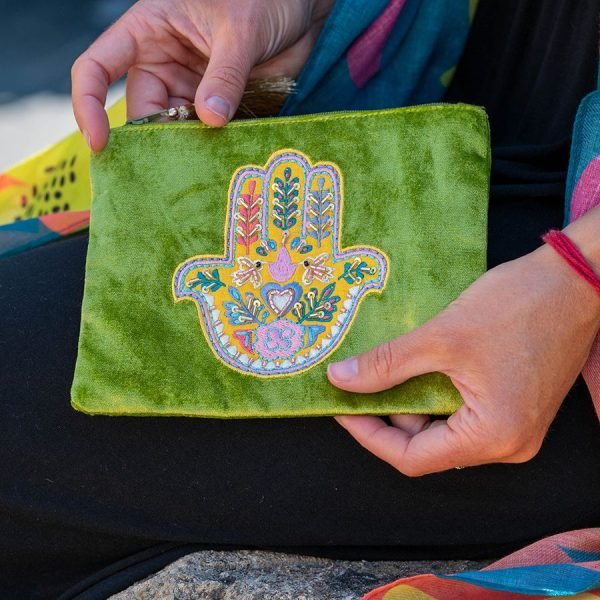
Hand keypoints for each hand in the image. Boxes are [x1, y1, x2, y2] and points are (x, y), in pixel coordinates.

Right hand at [72, 0, 333, 149]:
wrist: (303, 8)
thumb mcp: (240, 31)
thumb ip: (225, 75)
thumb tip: (210, 120)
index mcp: (149, 33)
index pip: (99, 68)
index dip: (89, 104)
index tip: (99, 141)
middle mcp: (165, 66)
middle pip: (143, 114)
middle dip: (153, 142)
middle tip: (171, 169)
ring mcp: (193, 90)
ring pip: (176, 131)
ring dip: (187, 152)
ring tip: (200, 172)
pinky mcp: (221, 109)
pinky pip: (209, 136)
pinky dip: (214, 152)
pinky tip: (222, 166)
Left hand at [327, 236, 599, 475]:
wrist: (575, 279)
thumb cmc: (517, 305)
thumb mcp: (441, 337)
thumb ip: (386, 365)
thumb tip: (340, 380)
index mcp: (493, 437)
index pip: (412, 458)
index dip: (369, 435)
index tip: (341, 408)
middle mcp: (508, 444)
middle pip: (428, 446)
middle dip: (388, 416)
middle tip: (358, 384)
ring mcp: (517, 427)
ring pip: (445, 429)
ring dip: (411, 403)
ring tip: (383, 371)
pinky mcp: (518, 407)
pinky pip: (464, 414)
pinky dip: (435, 395)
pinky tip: (415, 368)